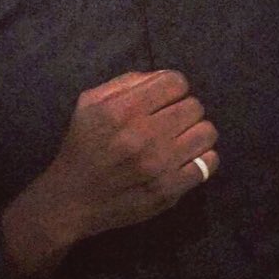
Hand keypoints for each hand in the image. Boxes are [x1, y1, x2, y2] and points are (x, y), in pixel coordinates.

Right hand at [3, 70, 218, 274]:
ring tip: (182, 139)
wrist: (70, 201)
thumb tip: (162, 76)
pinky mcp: (169, 190)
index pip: (176, 82)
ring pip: (206, 132)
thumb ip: (126, 83)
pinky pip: (208, 163)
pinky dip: (202, 158)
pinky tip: (186, 159)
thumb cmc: (81, 147)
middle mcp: (144, 135)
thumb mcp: (89, 104)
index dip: (173, 87)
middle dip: (184, 109)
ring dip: (196, 132)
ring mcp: (159, 165)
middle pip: (194, 106)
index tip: (166, 99)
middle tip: (172, 121)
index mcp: (123, 110)